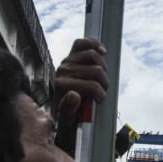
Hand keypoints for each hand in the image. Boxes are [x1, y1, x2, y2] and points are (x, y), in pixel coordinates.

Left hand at [54, 38, 108, 154]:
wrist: (58, 105)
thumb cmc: (66, 112)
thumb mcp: (66, 118)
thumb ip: (68, 109)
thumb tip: (73, 95)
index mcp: (62, 86)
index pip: (93, 86)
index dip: (100, 94)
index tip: (100, 100)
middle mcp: (63, 70)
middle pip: (97, 71)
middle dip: (104, 82)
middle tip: (102, 90)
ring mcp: (67, 60)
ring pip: (94, 56)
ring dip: (103, 68)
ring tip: (101, 78)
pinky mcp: (70, 54)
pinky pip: (82, 43)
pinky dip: (94, 44)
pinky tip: (102, 51)